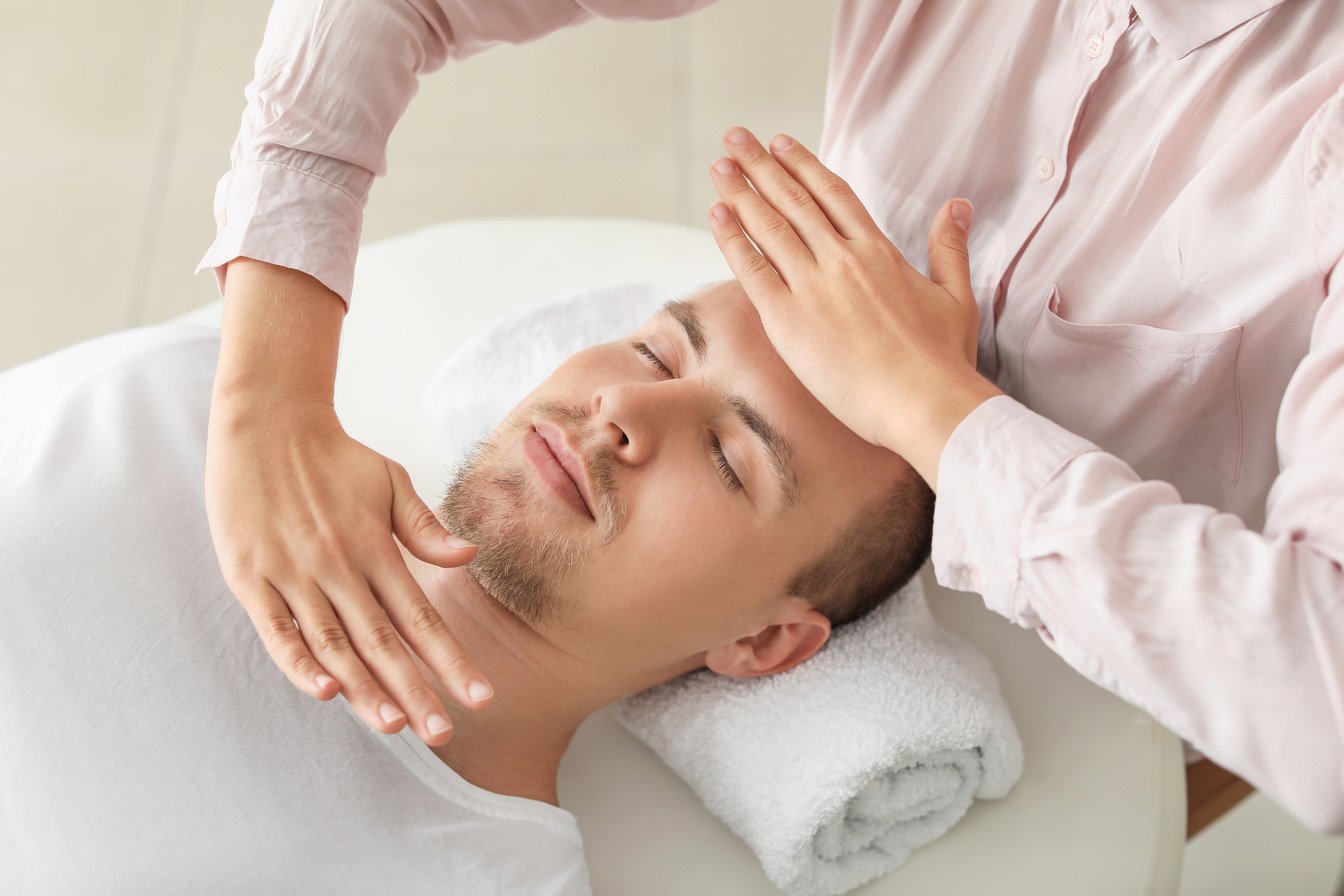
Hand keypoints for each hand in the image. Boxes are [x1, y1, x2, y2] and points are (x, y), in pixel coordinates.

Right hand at [205, 379, 490, 746]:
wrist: (266, 421)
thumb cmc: (335, 456)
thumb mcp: (390, 480)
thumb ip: (424, 526)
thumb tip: (467, 556)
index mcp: (375, 548)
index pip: (421, 618)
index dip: (451, 660)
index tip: (481, 697)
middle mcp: (338, 566)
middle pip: (383, 642)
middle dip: (415, 691)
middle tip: (443, 733)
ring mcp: (292, 574)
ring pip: (334, 644)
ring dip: (363, 688)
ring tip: (394, 726)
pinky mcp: (250, 578)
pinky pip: (276, 630)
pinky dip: (298, 662)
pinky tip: (322, 692)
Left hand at [704, 126, 999, 464]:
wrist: (923, 401)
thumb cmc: (943, 360)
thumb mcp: (957, 296)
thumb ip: (950, 247)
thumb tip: (959, 206)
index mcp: (880, 251)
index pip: (833, 194)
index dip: (803, 165)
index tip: (780, 144)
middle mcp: (842, 259)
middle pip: (794, 200)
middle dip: (761, 165)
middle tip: (735, 137)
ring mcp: (813, 286)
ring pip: (770, 226)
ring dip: (741, 191)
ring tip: (720, 164)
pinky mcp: (788, 319)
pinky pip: (752, 269)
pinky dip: (733, 238)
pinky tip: (717, 213)